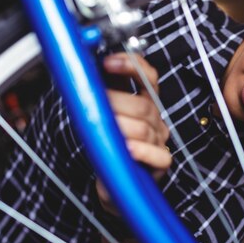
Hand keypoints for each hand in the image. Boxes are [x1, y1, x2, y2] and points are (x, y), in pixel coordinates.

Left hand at [96, 52, 171, 215]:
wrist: (109, 180)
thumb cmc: (104, 144)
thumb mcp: (99, 114)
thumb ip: (98, 91)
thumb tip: (83, 68)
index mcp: (143, 101)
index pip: (148, 76)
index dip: (131, 65)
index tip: (107, 63)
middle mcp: (154, 118)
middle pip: (143, 104)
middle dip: (115, 102)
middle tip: (95, 107)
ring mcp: (159, 139)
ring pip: (145, 128)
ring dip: (122, 129)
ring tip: (105, 132)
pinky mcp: (161, 161)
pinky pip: (159, 154)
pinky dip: (142, 152)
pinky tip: (127, 150)